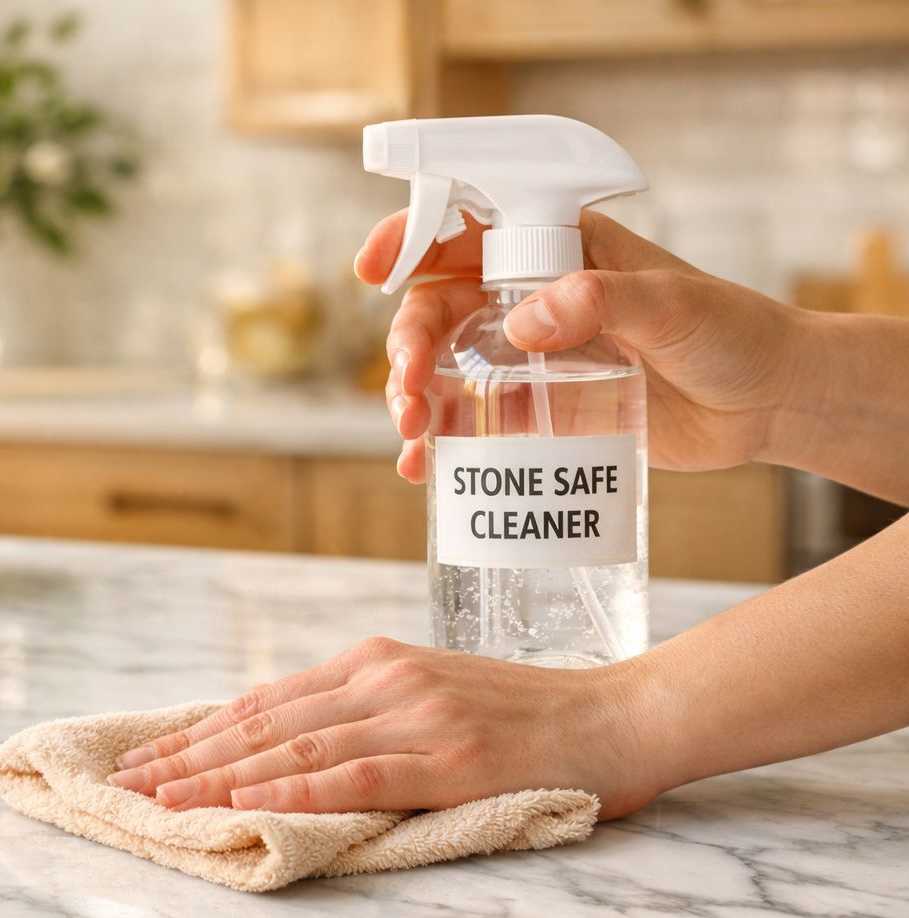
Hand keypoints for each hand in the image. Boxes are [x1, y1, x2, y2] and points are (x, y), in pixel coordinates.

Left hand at [107, 637, 661, 819]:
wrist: (619, 716)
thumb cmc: (525, 716)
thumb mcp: (431, 695)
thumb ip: (364, 713)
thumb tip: (286, 746)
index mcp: (375, 661)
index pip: (267, 700)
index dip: (200, 730)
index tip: (148, 754)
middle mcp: (384, 678)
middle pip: (266, 722)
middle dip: (189, 755)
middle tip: (127, 781)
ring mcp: (416, 715)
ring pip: (297, 749)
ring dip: (221, 777)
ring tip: (163, 799)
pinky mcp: (449, 759)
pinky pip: (359, 776)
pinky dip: (299, 793)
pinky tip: (253, 807)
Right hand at [354, 210, 808, 481]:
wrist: (766, 403)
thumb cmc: (731, 332)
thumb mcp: (672, 304)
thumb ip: (600, 302)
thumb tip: (520, 323)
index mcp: (554, 246)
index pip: (464, 226)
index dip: (409, 238)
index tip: (372, 268)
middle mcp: (529, 295)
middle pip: (436, 307)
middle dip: (405, 346)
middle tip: (406, 388)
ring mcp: (528, 355)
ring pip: (442, 367)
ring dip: (411, 397)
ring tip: (412, 435)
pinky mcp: (537, 409)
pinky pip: (471, 420)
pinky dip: (440, 444)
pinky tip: (424, 470)